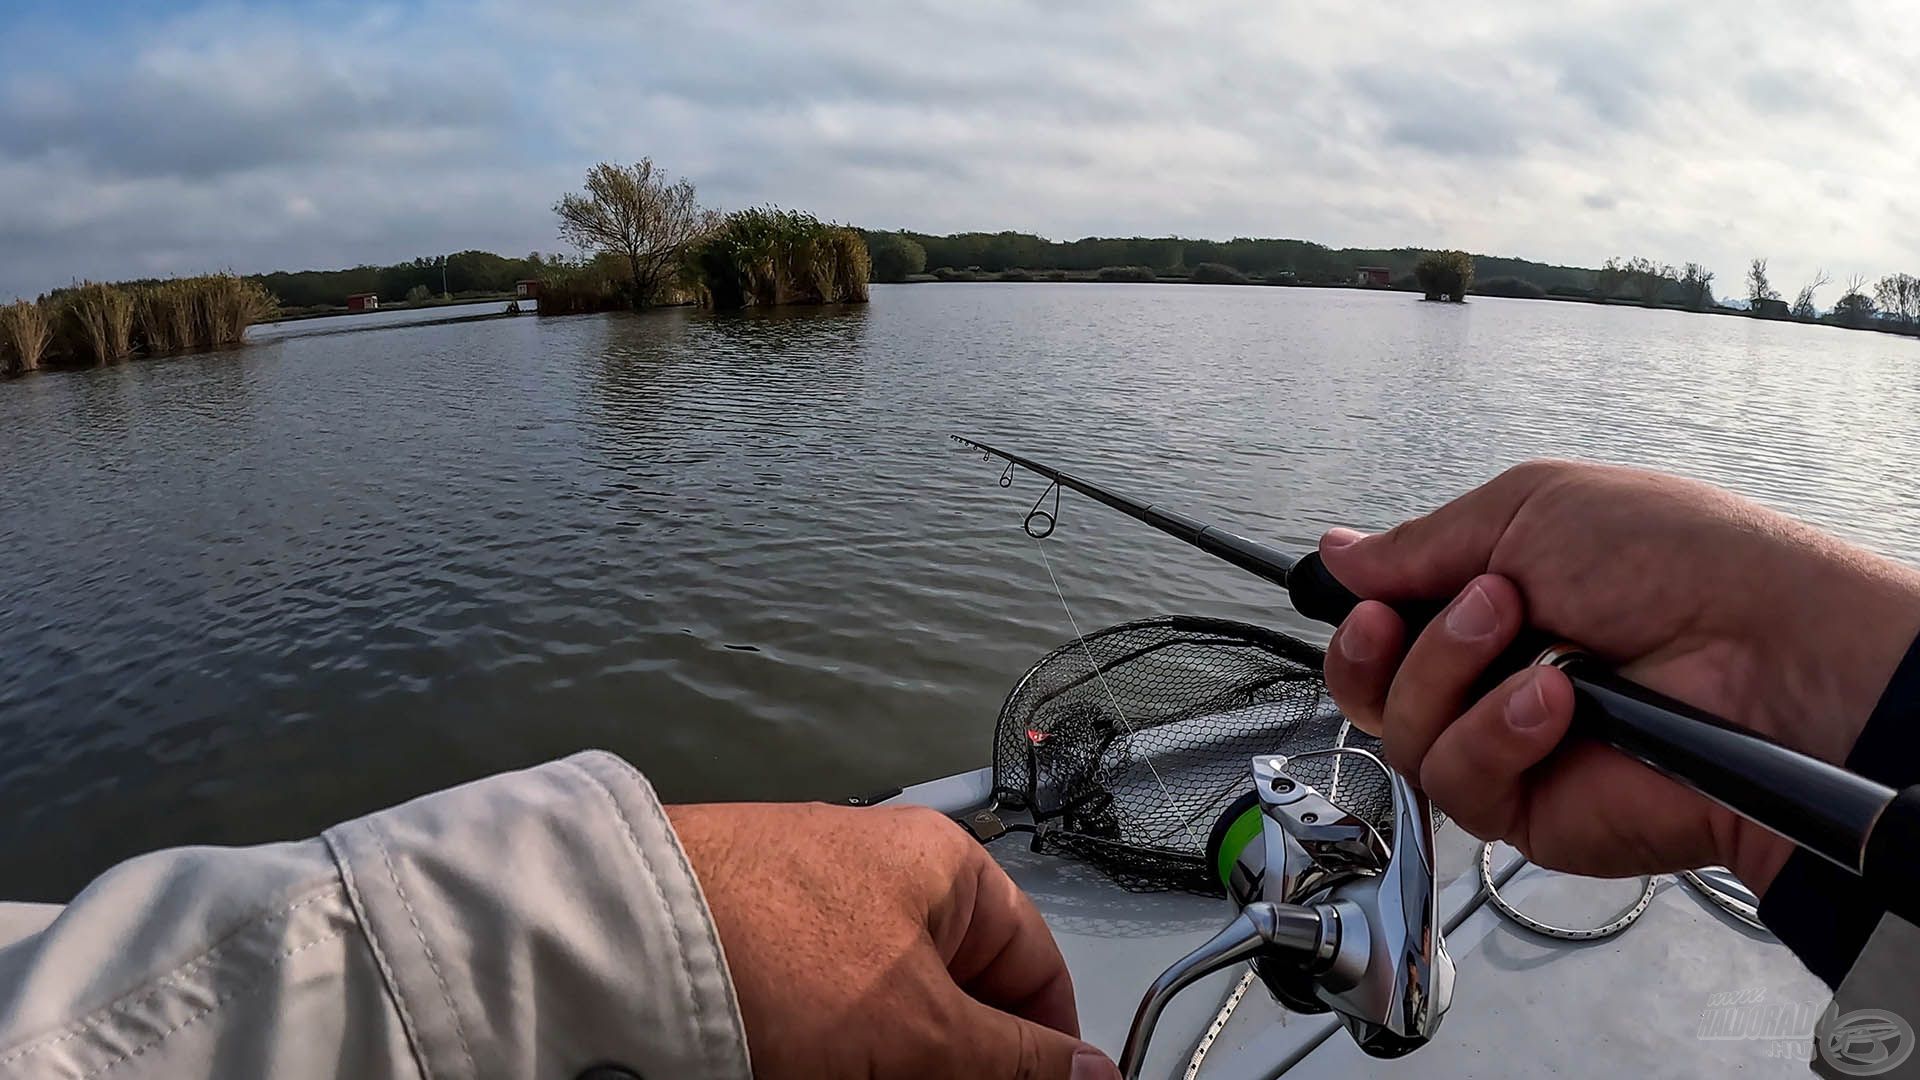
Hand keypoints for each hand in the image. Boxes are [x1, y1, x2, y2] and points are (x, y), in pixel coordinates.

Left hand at [668, 802, 1119, 1079]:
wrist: (615, 951)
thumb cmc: (771, 957)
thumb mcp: (923, 1031)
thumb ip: (1017, 1062)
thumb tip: (1094, 1075)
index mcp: (942, 867)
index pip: (1034, 962)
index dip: (1050, 1044)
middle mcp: (877, 881)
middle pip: (957, 998)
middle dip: (958, 1064)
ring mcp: (808, 920)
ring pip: (884, 1020)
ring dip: (891, 1064)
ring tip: (854, 1073)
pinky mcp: (749, 957)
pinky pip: (819, 1022)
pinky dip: (828, 1057)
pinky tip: (804, 1072)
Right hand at [1318, 460, 1919, 895]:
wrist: (1767, 656)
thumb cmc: (1683, 567)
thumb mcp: (1532, 510)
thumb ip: (1422, 543)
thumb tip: (1340, 550)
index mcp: (1488, 605)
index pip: (1380, 631)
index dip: (1360, 622)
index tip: (1370, 598)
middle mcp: (1488, 680)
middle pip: (1370, 692)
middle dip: (1388, 650)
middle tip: (1467, 610)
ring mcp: (1505, 748)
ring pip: (1402, 737)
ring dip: (1457, 679)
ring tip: (1541, 648)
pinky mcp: (1528, 811)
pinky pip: (1456, 784)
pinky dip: (1498, 735)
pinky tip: (1557, 705)